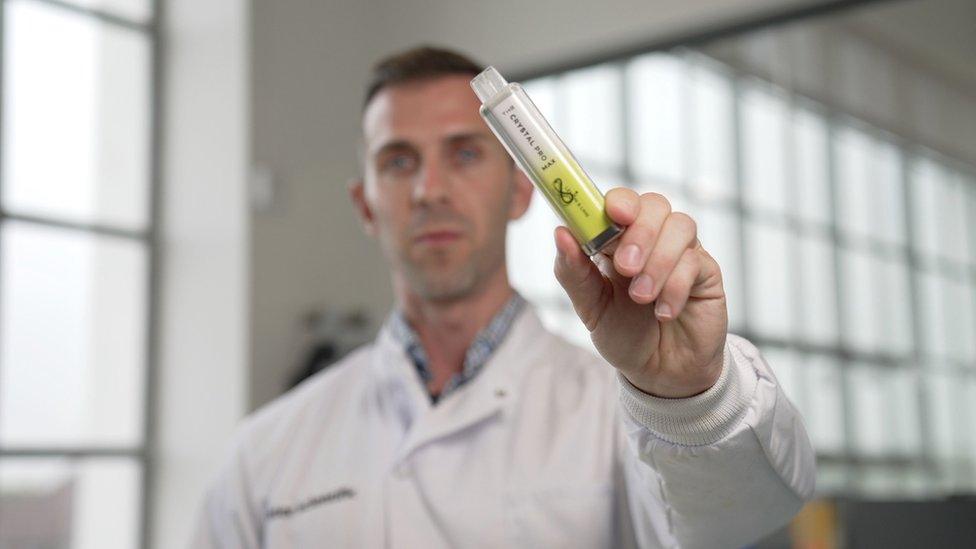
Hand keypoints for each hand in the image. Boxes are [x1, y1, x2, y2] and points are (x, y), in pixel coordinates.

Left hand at [553, 188, 727, 397]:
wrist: (660, 373)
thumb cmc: (623, 334)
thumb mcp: (590, 308)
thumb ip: (573, 272)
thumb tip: (560, 233)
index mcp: (618, 239)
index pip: (620, 202)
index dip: (618, 201)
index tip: (613, 214)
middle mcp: (652, 238)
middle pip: (654, 204)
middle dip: (640, 232)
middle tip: (626, 267)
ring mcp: (682, 252)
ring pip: (680, 226)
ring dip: (658, 261)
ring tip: (642, 297)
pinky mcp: (706, 272)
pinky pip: (697, 261)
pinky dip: (676, 286)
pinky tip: (663, 312)